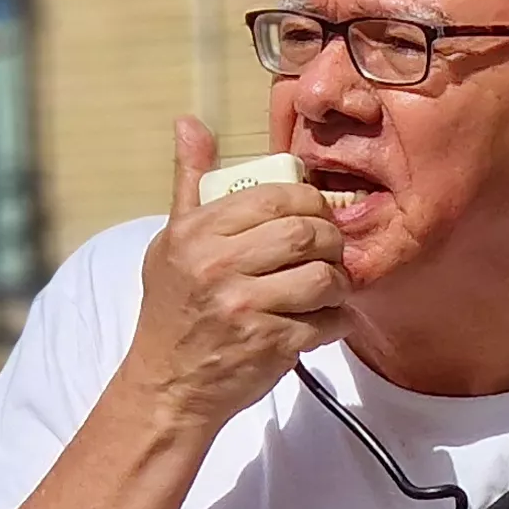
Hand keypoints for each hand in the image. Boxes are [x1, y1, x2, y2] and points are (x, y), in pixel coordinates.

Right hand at [116, 118, 348, 428]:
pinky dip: (336, 321)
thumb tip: (190, 123)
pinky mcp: (269, 346)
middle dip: (330, 239)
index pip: (273, 197)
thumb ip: (190, 183)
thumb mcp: (171, 241)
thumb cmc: (174, 309)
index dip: (307, 201)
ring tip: (329, 286)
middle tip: (329, 250)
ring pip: (323, 277)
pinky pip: (327, 322)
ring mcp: (244, 309)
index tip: (312, 215)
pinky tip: (323, 320)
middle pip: (304, 234)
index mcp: (197, 235)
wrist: (169, 385)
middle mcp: (217, 268)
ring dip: (338, 282)